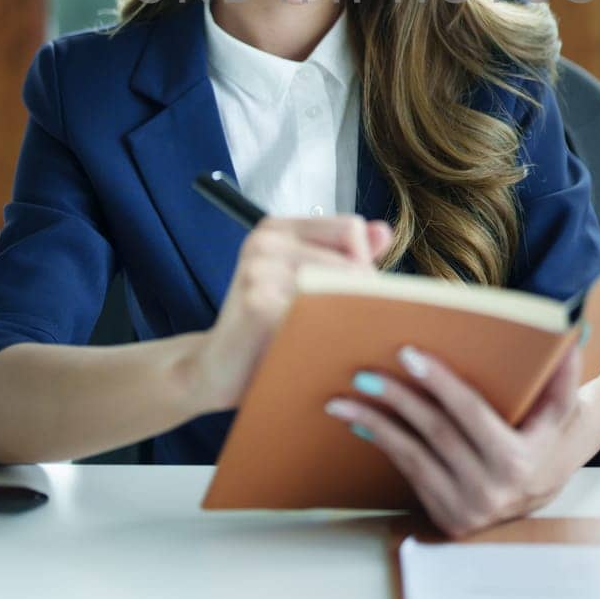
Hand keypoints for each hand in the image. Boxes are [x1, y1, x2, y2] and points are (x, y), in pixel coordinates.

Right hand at [197, 213, 393, 412]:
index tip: (350, 297)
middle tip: (343, 330)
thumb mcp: (304, 283)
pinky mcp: (257, 303)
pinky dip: (326, 340)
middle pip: (353, 261)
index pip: (351, 229)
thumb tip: (384, 232)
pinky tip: (312, 353)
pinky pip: (318, 316)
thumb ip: (344, 257)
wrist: (215, 371)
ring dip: (347, 322)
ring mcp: (259, 268)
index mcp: (279, 228)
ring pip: (340, 288)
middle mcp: (266, 239)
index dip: (363, 265)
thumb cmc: (268, 329)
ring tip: (328, 341)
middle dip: (362, 300)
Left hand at [324, 341, 586, 538]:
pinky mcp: (448, 517)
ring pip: (414, 454)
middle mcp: (493, 490)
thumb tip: (574, 329)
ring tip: (342, 399)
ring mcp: (468, 509)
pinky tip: (361, 422)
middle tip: (365, 371)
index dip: (440, 382)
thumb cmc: (545, 437)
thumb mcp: (561, 410)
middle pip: (435, 432)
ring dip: (376, 423)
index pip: (471, 413)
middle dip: (397, 398)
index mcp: (520, 460)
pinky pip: (409, 473)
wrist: (540, 492)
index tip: (408, 354)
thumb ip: (565, 373)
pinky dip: (383, 443)